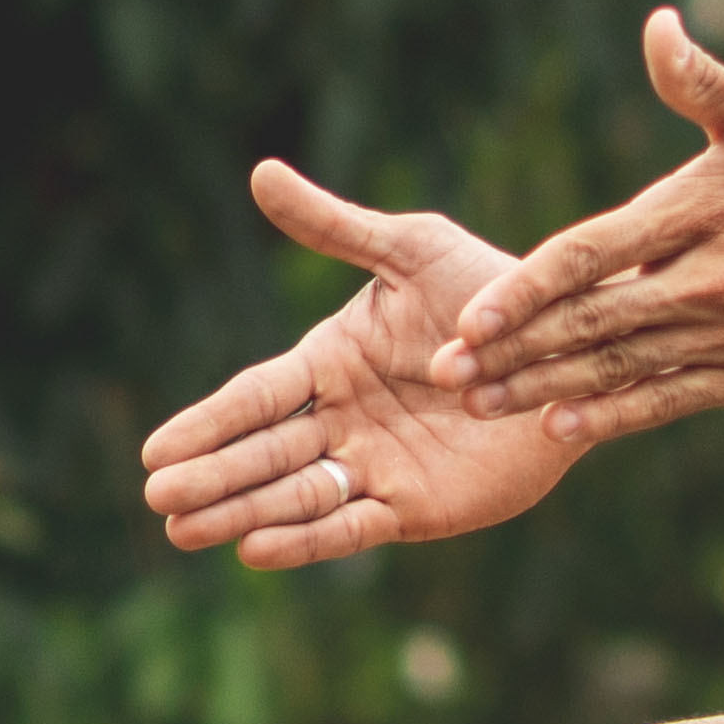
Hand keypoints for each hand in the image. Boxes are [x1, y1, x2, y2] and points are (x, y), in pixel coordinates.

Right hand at [138, 163, 585, 566]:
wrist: (568, 349)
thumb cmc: (492, 291)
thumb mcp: (412, 249)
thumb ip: (335, 224)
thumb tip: (261, 173)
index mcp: (330, 362)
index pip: (254, 398)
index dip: (206, 424)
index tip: (155, 451)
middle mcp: (344, 420)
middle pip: (263, 453)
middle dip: (211, 477)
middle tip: (156, 500)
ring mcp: (376, 466)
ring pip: (295, 495)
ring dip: (240, 512)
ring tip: (184, 531)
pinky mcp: (416, 506)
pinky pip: (351, 526)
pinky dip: (306, 540)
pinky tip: (255, 550)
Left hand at [430, 8, 723, 448]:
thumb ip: (702, 80)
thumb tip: (656, 27)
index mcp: (702, 208)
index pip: (593, 253)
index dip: (527, 288)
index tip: (472, 312)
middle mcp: (713, 277)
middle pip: (593, 321)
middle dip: (514, 348)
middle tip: (445, 370)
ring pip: (624, 367)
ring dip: (546, 387)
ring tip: (482, 401)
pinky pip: (675, 399)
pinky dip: (617, 415)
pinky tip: (564, 427)